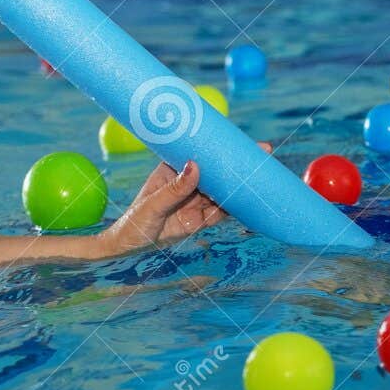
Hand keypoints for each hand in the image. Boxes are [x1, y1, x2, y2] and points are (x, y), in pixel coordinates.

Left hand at [96, 142, 273, 256]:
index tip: (237, 139)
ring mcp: (194, 202)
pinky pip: (221, 212)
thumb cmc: (133, 222)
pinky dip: (235, 208)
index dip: (219, 147)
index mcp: (172, 170)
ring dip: (239, 185)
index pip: (199, 154)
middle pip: (216, 172)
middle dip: (236, 164)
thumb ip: (175, 188)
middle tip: (262, 153)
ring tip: (260, 177)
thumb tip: (195, 165)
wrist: (127, 250)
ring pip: (222, 191)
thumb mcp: (152, 204)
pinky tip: (249, 201)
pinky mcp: (199, 221)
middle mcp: (186, 184)